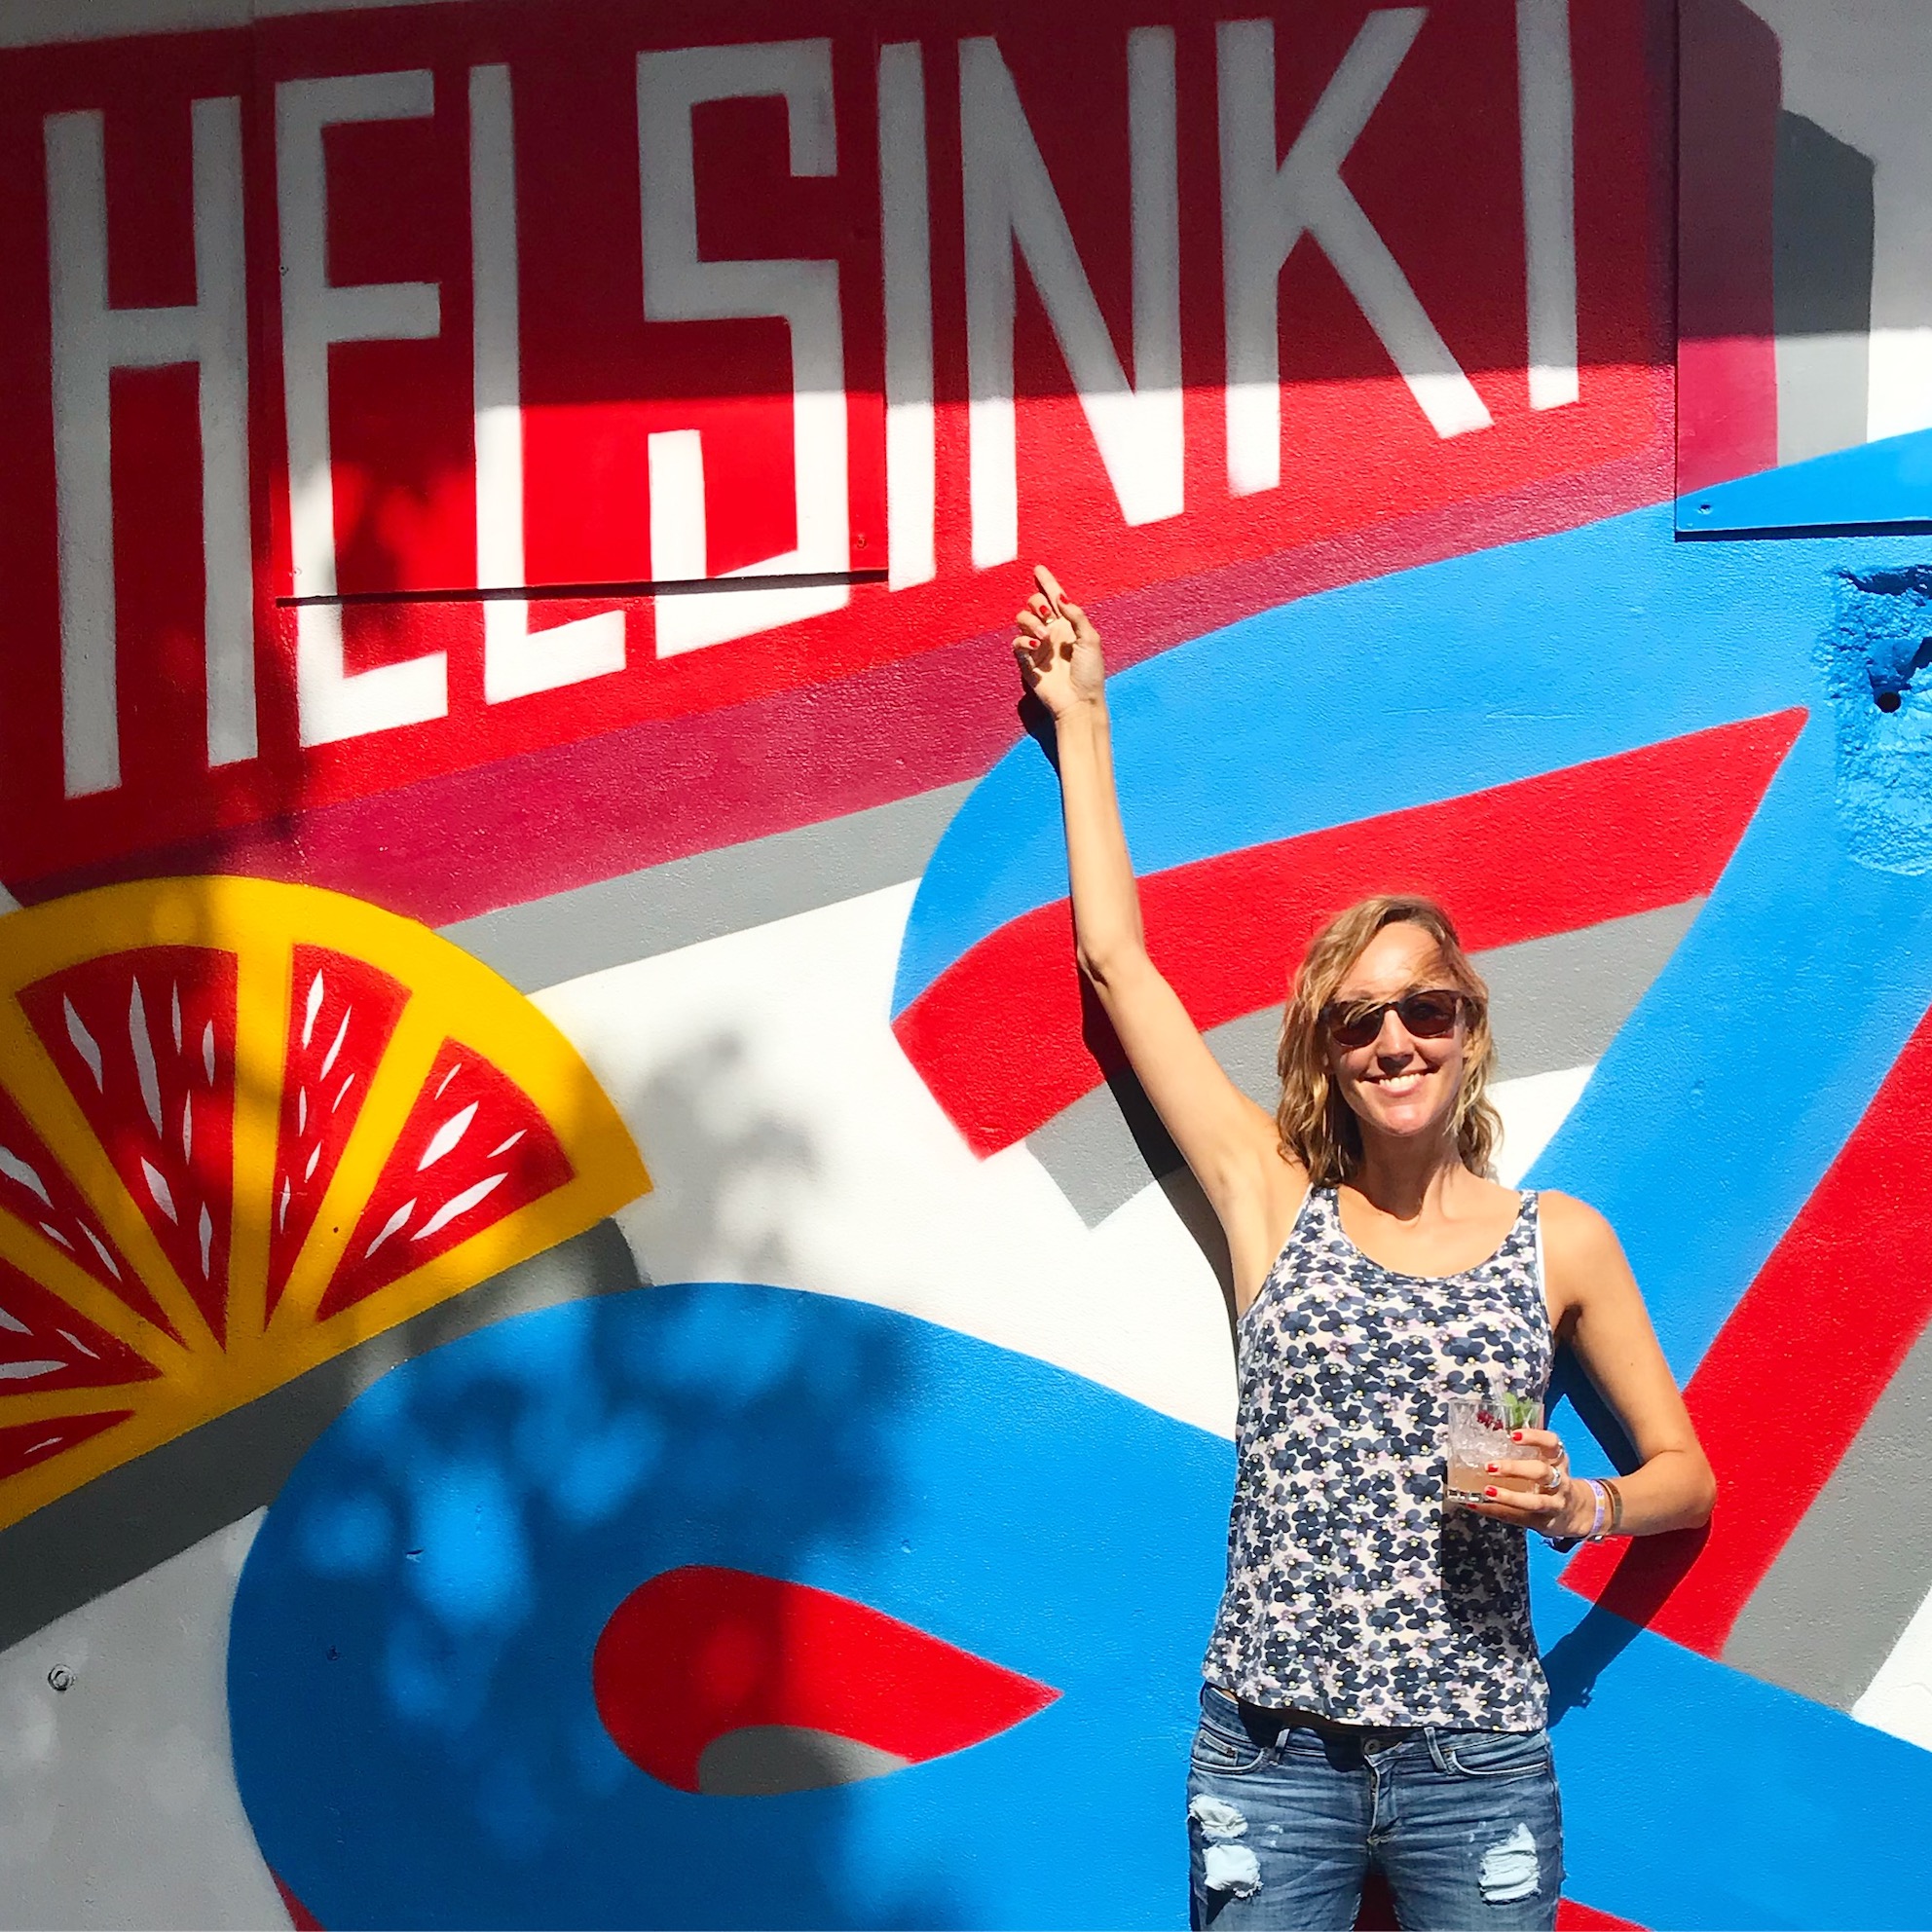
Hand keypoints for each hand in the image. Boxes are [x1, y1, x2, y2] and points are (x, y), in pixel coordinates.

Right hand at [1012, 564, 1104, 717]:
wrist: (1079, 701)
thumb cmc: (1090, 672)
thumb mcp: (1091, 639)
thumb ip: (1077, 616)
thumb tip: (1061, 597)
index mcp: (1068, 625)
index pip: (1054, 597)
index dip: (1047, 583)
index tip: (1038, 569)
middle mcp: (1051, 632)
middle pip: (1034, 605)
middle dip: (1036, 603)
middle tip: (1047, 613)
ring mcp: (1037, 646)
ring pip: (1022, 621)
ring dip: (1031, 623)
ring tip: (1043, 638)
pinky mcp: (1027, 662)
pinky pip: (1016, 644)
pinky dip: (1023, 642)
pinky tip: (1035, 647)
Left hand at [1461, 1427, 1589, 1538]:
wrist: (1575, 1513)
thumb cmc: (1552, 1481)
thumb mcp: (1548, 1463)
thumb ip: (1527, 1453)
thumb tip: (1485, 1438)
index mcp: (1558, 1461)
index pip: (1552, 1444)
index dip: (1535, 1437)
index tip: (1514, 1436)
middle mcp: (1559, 1482)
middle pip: (1541, 1473)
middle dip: (1515, 1469)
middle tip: (1490, 1466)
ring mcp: (1553, 1504)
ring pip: (1535, 1502)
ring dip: (1509, 1497)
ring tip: (1488, 1490)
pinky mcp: (1543, 1522)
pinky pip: (1519, 1518)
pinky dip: (1496, 1511)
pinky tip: (1478, 1505)